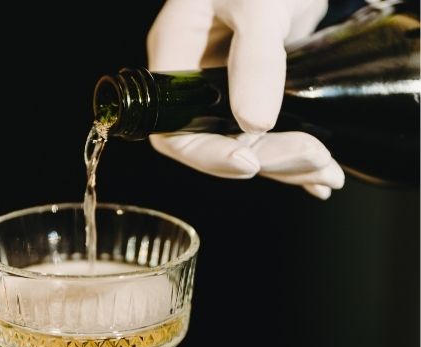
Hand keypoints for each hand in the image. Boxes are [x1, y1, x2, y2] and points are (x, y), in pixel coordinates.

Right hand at [147, 0, 344, 198]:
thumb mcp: (256, 1)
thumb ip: (254, 58)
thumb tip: (256, 122)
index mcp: (174, 58)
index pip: (172, 128)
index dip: (207, 154)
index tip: (249, 161)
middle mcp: (195, 82)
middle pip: (217, 143)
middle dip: (267, 158)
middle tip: (313, 159)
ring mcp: (225, 90)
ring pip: (246, 144)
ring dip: (287, 165)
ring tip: (327, 173)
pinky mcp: (254, 94)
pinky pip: (267, 135)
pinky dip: (293, 157)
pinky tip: (318, 176)